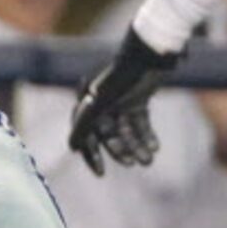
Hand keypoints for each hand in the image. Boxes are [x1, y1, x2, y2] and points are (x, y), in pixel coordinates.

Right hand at [69, 29, 184, 174]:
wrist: (150, 54)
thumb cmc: (124, 77)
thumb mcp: (102, 103)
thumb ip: (84, 125)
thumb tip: (71, 148)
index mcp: (90, 105)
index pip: (87, 136)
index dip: (92, 155)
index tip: (102, 173)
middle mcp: (103, 104)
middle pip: (109, 136)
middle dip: (122, 151)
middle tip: (136, 164)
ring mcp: (121, 101)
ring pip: (127, 132)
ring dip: (137, 146)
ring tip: (148, 160)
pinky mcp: (138, 99)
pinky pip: (140, 123)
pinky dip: (146, 135)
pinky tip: (155, 147)